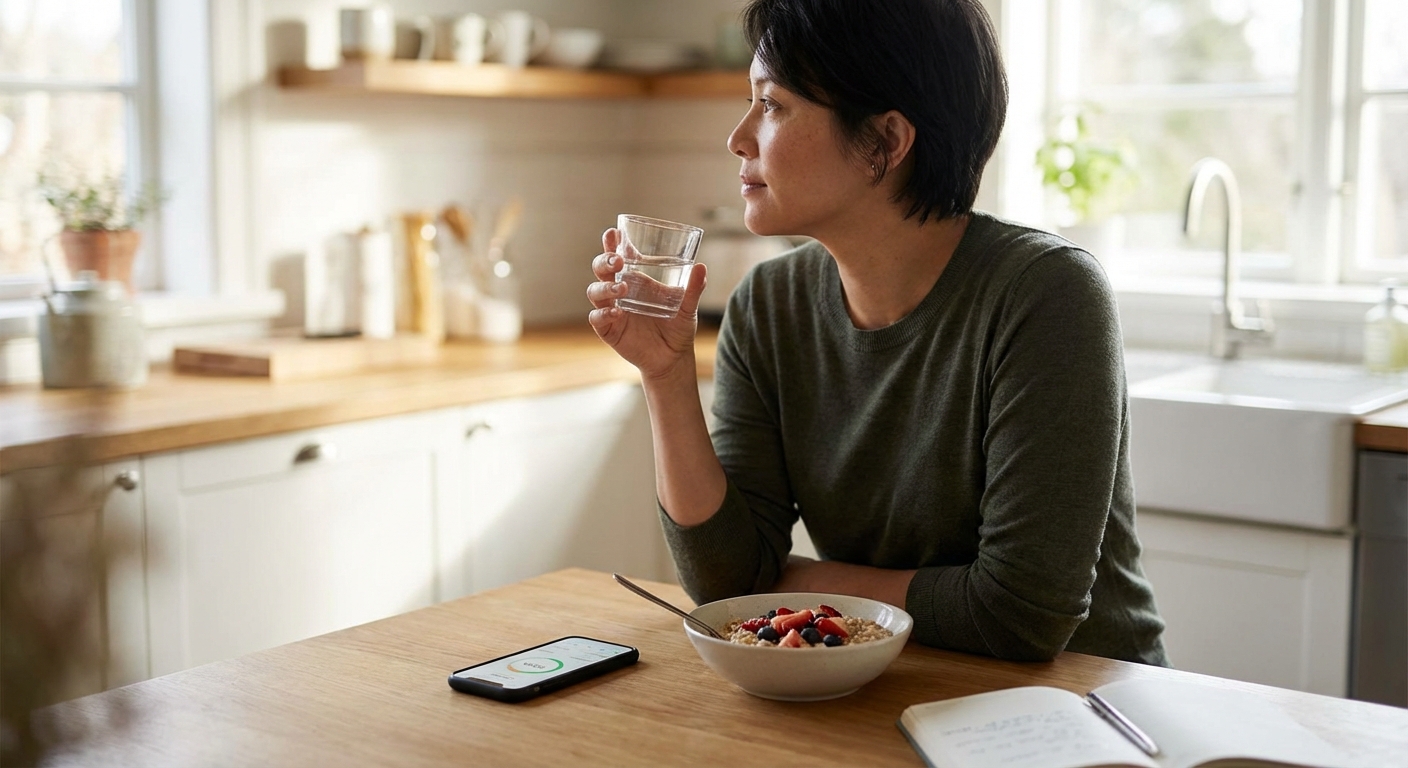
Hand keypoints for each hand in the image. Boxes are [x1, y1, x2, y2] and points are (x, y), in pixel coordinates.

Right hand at [587, 228, 707, 380]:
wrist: (673, 357)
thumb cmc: (678, 327)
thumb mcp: (688, 307)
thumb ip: (693, 289)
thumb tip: (701, 267)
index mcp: (635, 279)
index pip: (619, 256)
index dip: (612, 243)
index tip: (613, 233)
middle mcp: (619, 291)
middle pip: (601, 269)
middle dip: (604, 261)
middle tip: (617, 261)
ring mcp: (611, 309)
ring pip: (595, 291)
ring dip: (604, 287)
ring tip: (621, 288)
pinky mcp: (608, 329)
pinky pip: (597, 318)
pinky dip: (603, 313)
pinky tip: (617, 312)